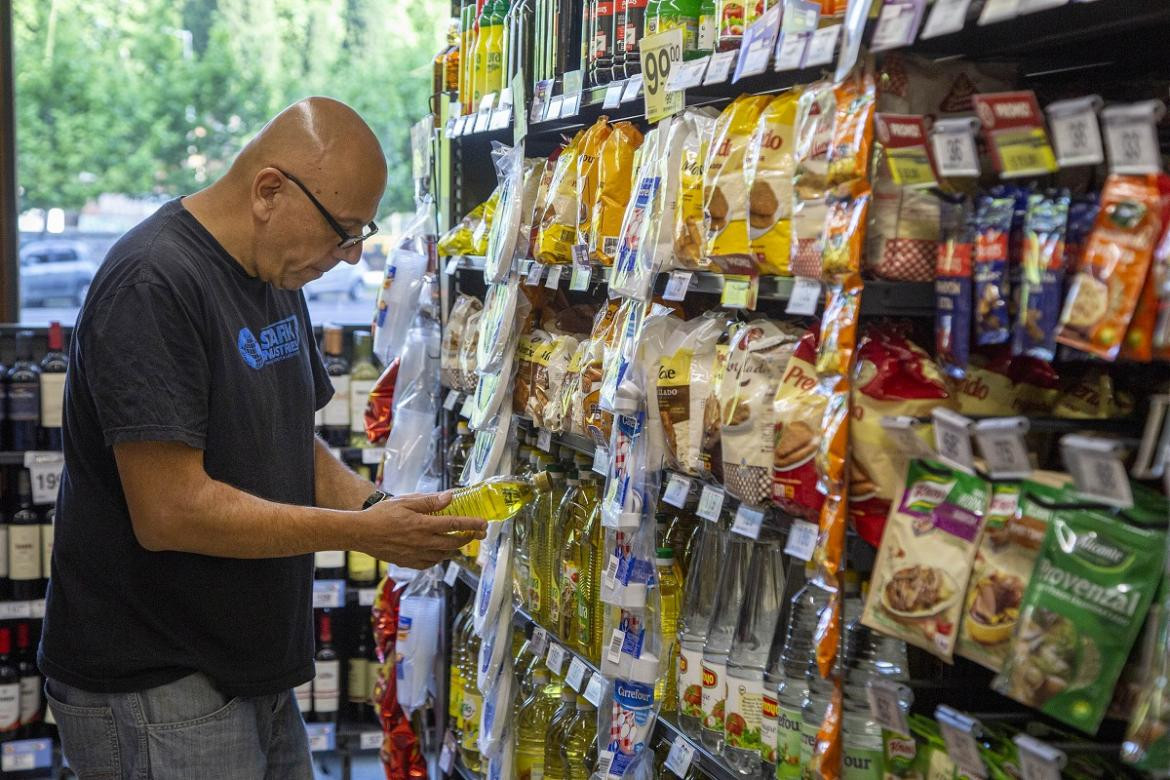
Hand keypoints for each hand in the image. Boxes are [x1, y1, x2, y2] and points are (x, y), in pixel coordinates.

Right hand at [354, 491, 486, 569]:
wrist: (361, 533)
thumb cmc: (381, 514)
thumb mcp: (406, 501)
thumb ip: (429, 501)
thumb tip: (450, 497)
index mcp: (423, 525)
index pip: (454, 525)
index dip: (472, 525)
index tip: (484, 524)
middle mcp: (422, 542)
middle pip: (453, 543)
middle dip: (469, 538)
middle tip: (477, 533)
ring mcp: (416, 555)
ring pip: (443, 556)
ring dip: (454, 549)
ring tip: (459, 542)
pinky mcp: (408, 563)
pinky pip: (430, 564)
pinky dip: (438, 558)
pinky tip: (438, 552)